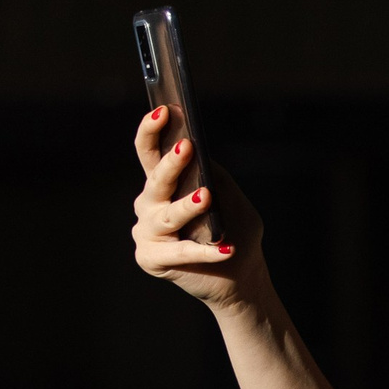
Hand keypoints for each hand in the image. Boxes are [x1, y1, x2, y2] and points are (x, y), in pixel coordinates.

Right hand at [130, 110, 267, 308]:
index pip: (149, 151)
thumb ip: (216, 177)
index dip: (151, 130)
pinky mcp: (151, 259)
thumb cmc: (235, 232)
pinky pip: (180, 252)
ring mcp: (147, 232)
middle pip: (156, 180)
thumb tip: (203, 157)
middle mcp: (149, 205)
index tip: (162, 111)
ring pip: (168, 216)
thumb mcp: (231, 198)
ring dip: (188, 206)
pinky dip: (205, 251)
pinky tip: (226, 249)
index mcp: (163, 184)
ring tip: (206, 197)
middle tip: (186, 146)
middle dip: (170, 163)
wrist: (241, 277)